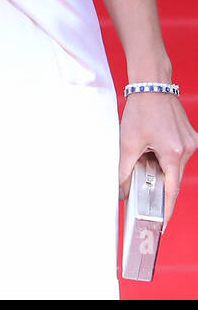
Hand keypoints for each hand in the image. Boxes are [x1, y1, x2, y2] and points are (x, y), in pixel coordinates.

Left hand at [119, 92, 197, 228]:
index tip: (161, 224)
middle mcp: (188, 150)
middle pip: (172, 177)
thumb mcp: (127, 142)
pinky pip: (177, 155)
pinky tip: (152, 144)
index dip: (166, 209)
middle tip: (142, 183)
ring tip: (144, 152)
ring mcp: (191, 143)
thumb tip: (119, 189)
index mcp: (173, 153)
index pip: (171, 190)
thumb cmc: (140, 111)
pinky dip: (164, 156)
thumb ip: (123, 169)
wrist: (151, 86)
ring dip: (160, 166)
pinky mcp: (190, 137)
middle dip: (157, 182)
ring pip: (174, 166)